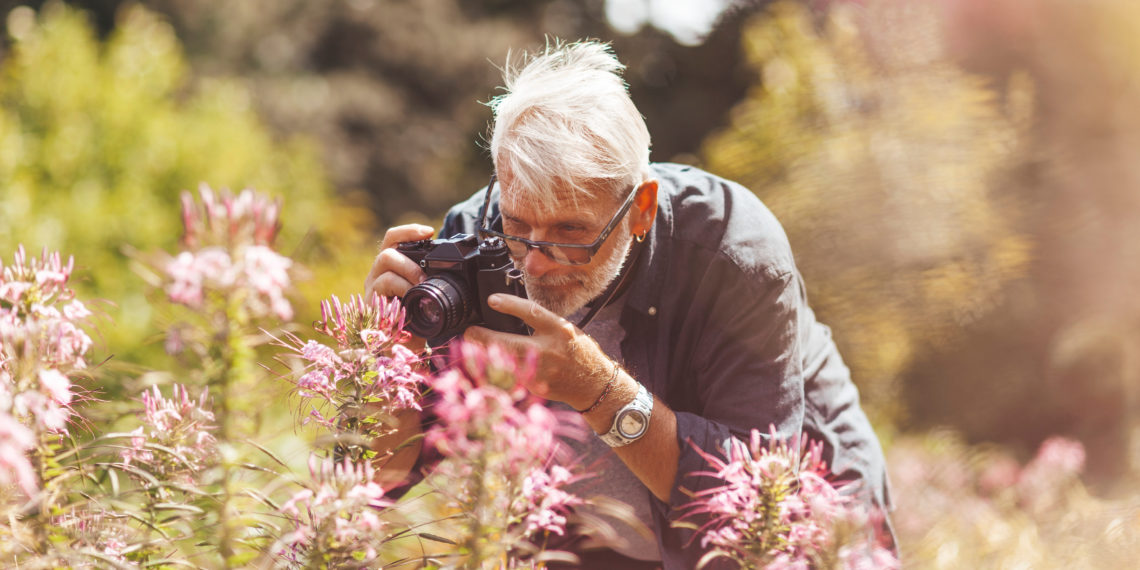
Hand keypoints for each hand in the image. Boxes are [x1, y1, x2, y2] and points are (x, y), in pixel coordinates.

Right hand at [365, 224, 434, 350]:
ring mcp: (372, 289)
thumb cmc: (415, 322)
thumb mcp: (426, 298)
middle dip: (410, 260)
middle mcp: (377, 276)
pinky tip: (409, 301)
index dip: (408, 231)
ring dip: (407, 272)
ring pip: (384, 263)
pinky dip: (400, 289)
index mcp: (391, 269)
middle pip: (387, 251)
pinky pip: (382, 286)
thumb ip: (433, 282)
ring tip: (420, 288)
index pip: (393, 240)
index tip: (429, 231)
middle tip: (425, 277)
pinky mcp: (370, 303)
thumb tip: (461, 272)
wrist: (403, 350)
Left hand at [463, 293, 614, 409]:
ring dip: (485, 355)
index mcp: (560, 331)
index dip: (510, 305)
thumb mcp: (565, 330)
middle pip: (510, 343)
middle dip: (484, 338)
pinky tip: (486, 364)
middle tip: (469, 332)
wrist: (594, 384)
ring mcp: (541, 372)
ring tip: (472, 346)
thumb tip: (511, 312)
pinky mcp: (535, 386)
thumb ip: (542, 323)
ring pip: (505, 363)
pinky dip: (496, 369)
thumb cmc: (579, 353)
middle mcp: (550, 351)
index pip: (532, 313)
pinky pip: (510, 376)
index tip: (492, 300)